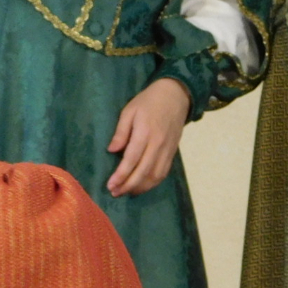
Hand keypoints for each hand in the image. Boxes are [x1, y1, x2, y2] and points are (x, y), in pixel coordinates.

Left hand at [106, 76, 190, 196]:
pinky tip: (141, 186)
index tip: (110, 185)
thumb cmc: (148, 101)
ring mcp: (168, 149)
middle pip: (144, 171)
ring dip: (140, 187)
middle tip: (114, 193)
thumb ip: (121, 132)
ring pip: (155, 175)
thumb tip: (111, 150)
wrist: (176, 95)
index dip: (121, 175)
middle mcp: (158, 144)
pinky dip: (152, 183)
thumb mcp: (129, 111)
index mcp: (145, 132)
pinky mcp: (173, 152)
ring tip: (125, 192)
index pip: (132, 159)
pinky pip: (164, 172)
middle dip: (128, 185)